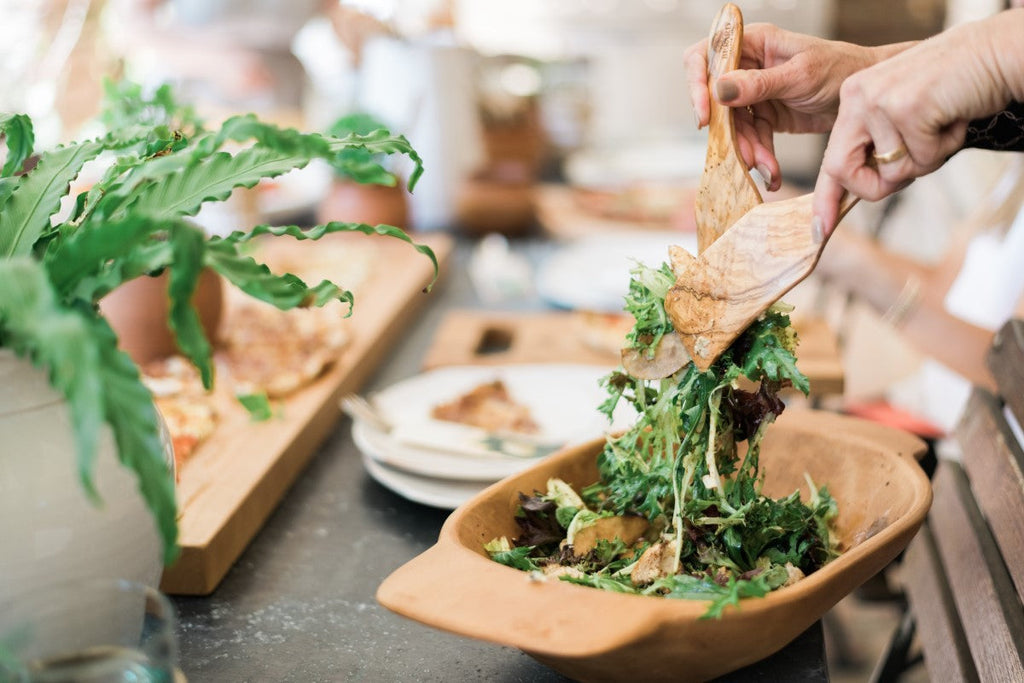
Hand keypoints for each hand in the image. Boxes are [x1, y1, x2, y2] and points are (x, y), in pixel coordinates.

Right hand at [684, 23, 897, 190]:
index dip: (697, 85)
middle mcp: (748, 66)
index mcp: (754, 43)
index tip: (704, 116)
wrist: (866, 100)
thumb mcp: (800, 76)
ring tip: (766, 167)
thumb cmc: (842, 70)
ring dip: (746, 150)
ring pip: (732, 126)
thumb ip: (759, 83)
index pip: (706, 56)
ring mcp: (754, 94)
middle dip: (728, 132)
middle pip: (715, 101)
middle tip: (743, 155)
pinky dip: (759, 157)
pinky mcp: (764, 117)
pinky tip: (771, 172)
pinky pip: (750, 139)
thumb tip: (719, 89)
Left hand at [813, 9, 1023, 233]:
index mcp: (854, 99)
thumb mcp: (905, 116)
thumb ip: (882, 147)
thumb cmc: (955, 87)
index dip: (825, 198)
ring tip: (943, 126)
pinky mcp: (906, 108)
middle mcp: (857, 97)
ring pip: (892, 170)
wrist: (995, 51)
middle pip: (842, 171)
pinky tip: (954, 119)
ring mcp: (878, 101)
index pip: (830, 158)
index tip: (820, 230)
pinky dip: (945, 148)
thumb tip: (867, 189)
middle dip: (875, 187)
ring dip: (927, 160)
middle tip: (914, 166)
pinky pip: (922, 158)